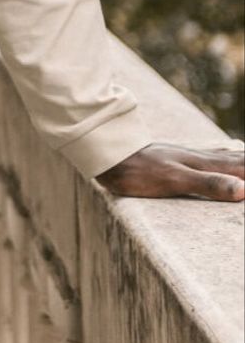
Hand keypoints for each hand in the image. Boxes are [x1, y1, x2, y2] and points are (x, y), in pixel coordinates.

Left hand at [96, 142, 244, 200]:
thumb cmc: (141, 171)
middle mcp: (200, 157)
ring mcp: (188, 156)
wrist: (111, 156)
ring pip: (224, 155)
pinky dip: (225, 155)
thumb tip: (244, 189)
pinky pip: (211, 156)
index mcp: (204, 163)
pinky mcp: (178, 158)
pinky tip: (221, 154)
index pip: (242, 167)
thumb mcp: (175, 180)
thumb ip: (208, 184)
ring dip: (241, 157)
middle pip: (237, 159)